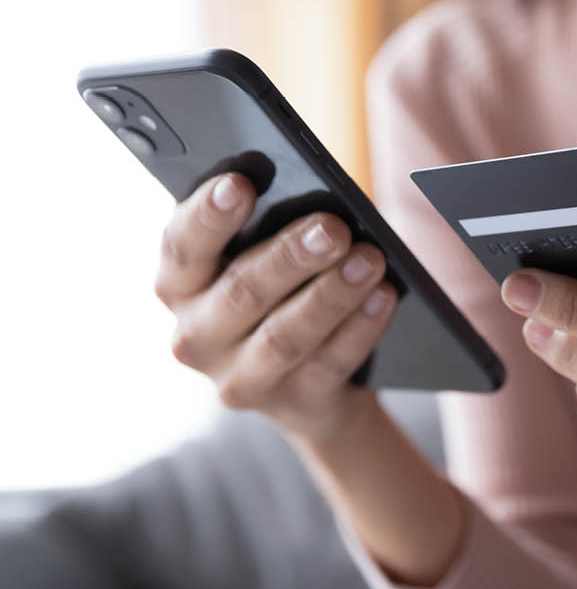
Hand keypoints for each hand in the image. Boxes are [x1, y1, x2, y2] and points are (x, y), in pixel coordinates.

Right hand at [154, 172, 397, 441]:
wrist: (310, 385)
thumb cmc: (282, 292)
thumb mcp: (261, 258)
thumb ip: (267, 228)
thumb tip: (312, 199)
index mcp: (180, 285)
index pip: (182, 246)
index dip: (208, 215)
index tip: (239, 184)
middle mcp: (196, 336)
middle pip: (242, 291)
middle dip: (291, 256)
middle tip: (333, 228)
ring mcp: (239, 378)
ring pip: (286, 335)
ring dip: (332, 294)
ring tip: (370, 259)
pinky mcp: (290, 404)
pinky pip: (329, 363)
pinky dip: (361, 327)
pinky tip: (384, 296)